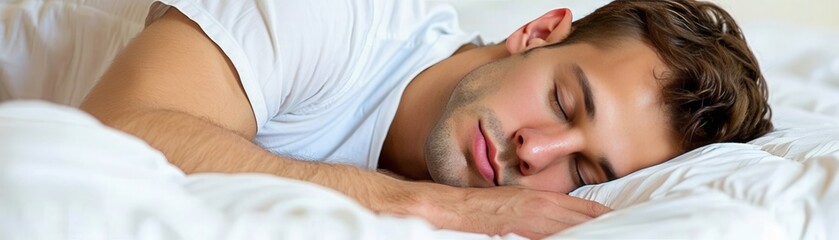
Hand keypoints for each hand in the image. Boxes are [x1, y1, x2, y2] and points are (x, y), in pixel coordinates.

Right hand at [411, 185, 610, 238]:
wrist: (458, 205)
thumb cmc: (486, 206)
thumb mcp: (518, 202)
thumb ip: (539, 211)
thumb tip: (558, 219)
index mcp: (543, 199)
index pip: (583, 208)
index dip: (603, 216)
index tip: (620, 221)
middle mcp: (542, 205)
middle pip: (583, 217)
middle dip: (604, 225)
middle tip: (627, 229)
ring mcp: (532, 216)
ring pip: (572, 225)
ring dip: (591, 230)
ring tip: (611, 234)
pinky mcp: (520, 225)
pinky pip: (550, 234)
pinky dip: (568, 235)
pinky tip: (579, 237)